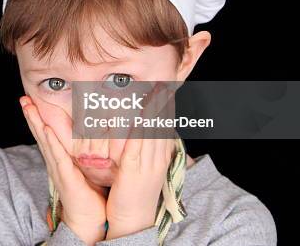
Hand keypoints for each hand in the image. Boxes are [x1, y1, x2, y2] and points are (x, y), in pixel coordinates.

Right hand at [20, 95, 107, 245]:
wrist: (89, 218)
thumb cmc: (89, 193)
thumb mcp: (85, 167)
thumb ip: (84, 152)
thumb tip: (92, 133)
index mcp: (59, 159)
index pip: (46, 134)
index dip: (38, 117)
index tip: (30, 101)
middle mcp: (55, 162)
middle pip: (40, 134)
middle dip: (31, 116)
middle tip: (22, 98)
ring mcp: (58, 169)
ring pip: (45, 142)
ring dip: (36, 123)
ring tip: (28, 108)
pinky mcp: (65, 177)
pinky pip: (57, 157)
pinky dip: (51, 142)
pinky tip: (46, 130)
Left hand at [105, 83, 175, 238]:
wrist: (133, 218)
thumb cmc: (134, 191)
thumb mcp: (141, 167)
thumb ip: (141, 148)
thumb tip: (140, 130)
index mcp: (159, 156)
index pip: (165, 127)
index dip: (166, 108)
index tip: (166, 89)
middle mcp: (157, 157)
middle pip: (162, 125)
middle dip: (164, 104)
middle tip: (164, 82)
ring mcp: (148, 163)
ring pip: (153, 131)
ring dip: (154, 111)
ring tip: (157, 91)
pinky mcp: (134, 169)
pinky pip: (138, 145)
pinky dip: (140, 129)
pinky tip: (141, 115)